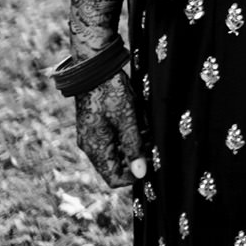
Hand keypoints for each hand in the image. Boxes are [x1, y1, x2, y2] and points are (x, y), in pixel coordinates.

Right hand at [75, 74, 143, 189]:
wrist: (95, 67)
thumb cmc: (110, 92)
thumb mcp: (127, 118)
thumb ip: (133, 146)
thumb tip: (140, 173)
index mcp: (95, 148)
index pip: (113, 178)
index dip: (133, 176)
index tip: (152, 165)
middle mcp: (91, 145)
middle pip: (116, 165)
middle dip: (137, 158)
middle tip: (155, 147)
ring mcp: (92, 135)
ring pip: (117, 151)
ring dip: (134, 146)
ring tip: (151, 133)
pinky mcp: (97, 125)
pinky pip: (114, 139)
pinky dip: (128, 135)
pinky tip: (142, 124)